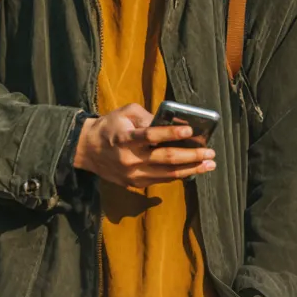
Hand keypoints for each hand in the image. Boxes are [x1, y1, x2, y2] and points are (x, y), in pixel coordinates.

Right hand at [72, 102, 215, 187]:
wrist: (87, 150)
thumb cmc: (109, 126)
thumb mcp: (124, 113)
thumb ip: (146, 117)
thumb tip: (169, 124)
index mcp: (126, 138)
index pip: (151, 136)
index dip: (171, 133)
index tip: (190, 130)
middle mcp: (131, 159)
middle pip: (165, 159)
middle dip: (191, 156)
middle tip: (210, 153)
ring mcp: (133, 174)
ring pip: (167, 174)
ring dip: (191, 170)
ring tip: (208, 164)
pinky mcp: (134, 183)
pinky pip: (161, 180)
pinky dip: (178, 175)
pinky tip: (192, 171)